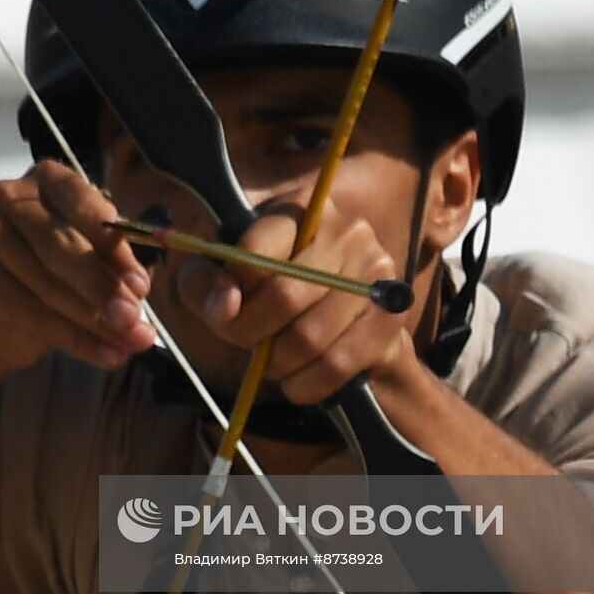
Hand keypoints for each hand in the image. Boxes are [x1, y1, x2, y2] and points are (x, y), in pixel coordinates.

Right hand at [0, 160, 155, 371]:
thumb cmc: (53, 280)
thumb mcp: (94, 263)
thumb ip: (116, 265)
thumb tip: (141, 286)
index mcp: (48, 179)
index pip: (84, 204)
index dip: (115, 248)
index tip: (141, 285)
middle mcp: (9, 195)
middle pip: (61, 246)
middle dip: (103, 287)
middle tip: (134, 320)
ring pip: (48, 284)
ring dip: (95, 321)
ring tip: (129, 344)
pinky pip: (31, 311)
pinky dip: (75, 339)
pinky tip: (105, 355)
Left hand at [174, 198, 410, 403]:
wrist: (339, 324)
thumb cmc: (267, 293)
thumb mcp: (219, 279)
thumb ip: (202, 285)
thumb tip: (225, 306)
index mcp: (299, 208)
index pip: (253, 254)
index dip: (229, 295)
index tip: (224, 312)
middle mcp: (346, 230)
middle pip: (283, 296)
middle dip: (251, 334)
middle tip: (246, 345)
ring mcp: (376, 272)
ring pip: (309, 337)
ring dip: (277, 364)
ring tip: (272, 360)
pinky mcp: (391, 317)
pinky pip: (337, 364)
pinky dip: (305, 385)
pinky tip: (296, 380)